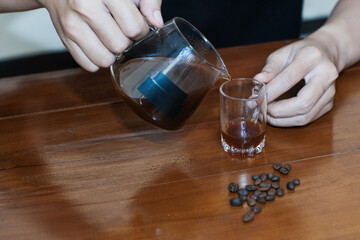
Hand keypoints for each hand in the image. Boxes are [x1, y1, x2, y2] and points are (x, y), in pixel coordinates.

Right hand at [39, 0, 163, 71]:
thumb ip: (148, 0)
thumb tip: (157, 23)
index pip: (133, 28)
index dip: (141, 30)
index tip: (137, 24)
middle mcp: (85, 7)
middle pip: (119, 45)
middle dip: (126, 41)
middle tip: (122, 30)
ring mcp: (72, 24)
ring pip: (104, 59)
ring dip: (112, 53)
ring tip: (110, 37)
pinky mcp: (64, 38)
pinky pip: (88, 65)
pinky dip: (97, 59)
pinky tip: (98, 44)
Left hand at [254, 39, 338, 126]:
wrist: (325, 52)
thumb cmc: (300, 53)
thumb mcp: (282, 53)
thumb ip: (270, 68)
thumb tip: (258, 82)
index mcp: (312, 58)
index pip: (289, 79)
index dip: (271, 92)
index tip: (256, 98)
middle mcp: (326, 75)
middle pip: (303, 103)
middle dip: (278, 111)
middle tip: (263, 109)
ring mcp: (330, 91)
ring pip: (306, 116)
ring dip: (282, 120)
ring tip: (268, 115)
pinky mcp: (329, 103)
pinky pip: (308, 119)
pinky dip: (289, 121)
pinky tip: (278, 116)